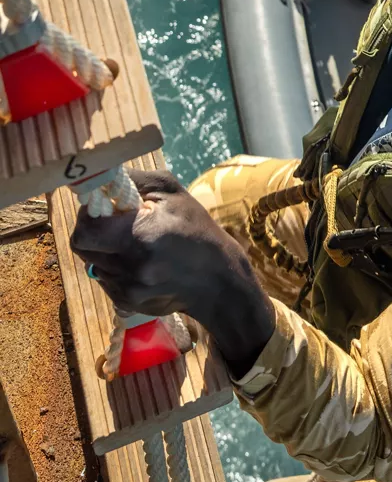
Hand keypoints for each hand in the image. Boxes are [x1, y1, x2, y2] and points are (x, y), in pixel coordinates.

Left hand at [71, 169, 275, 373]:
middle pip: (83, 247)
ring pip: (92, 264)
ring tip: (135, 244)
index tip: (103, 209)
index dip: (88, 216)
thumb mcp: (172, 192)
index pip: (85, 230)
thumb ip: (132, 181)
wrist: (218, 279)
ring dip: (105, 250)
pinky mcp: (127, 304)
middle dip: (94, 232)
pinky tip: (141, 263)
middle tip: (116, 224)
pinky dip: (116, 268)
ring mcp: (128, 290)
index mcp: (141, 235)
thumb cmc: (196, 228)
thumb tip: (100, 177)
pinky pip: (105, 280)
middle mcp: (131, 267)